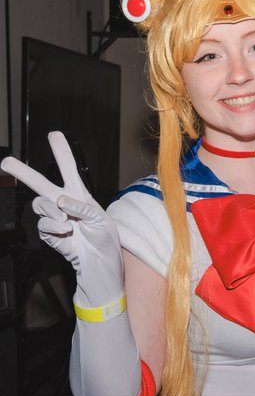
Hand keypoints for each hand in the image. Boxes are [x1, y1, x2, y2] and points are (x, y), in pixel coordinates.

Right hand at [1, 131, 123, 307]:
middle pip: (39, 183)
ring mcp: (54, 218)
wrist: (99, 260)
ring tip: (68, 223)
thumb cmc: (104, 238)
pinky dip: (55, 227)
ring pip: (39, 204)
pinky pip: (43, 224)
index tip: (55, 134)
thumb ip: (82, 207)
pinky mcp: (48, 232)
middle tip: (5, 162)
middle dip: (22, 172)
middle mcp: (63, 203)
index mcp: (79, 195)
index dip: (61, 152)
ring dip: (53, 212)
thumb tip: (61, 201)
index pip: (68, 170)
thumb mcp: (101, 219)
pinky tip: (67, 232)